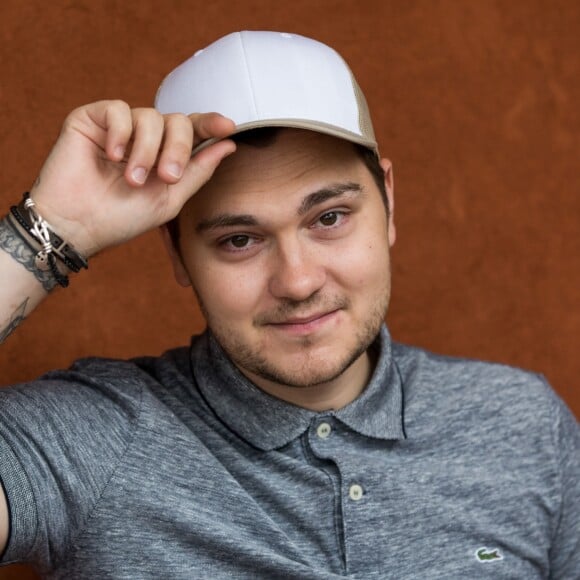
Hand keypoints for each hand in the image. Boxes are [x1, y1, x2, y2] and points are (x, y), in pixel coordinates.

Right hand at [28, 100, 235, 256]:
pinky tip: (112, 156)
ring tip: (131, 179)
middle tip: (166, 176)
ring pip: (150, 117)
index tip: (227, 127)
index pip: (192, 131)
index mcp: (165, 155)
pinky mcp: (92, 119)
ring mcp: (119, 127)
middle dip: (178, 148)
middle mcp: (145, 138)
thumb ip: (199, 171)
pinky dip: (121, 133)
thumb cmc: (122, 217)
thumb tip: (228, 145)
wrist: (78, 225)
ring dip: (146, 151)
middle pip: (177, 121)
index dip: (211, 124)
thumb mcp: (171, 198)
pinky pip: (119, 110)